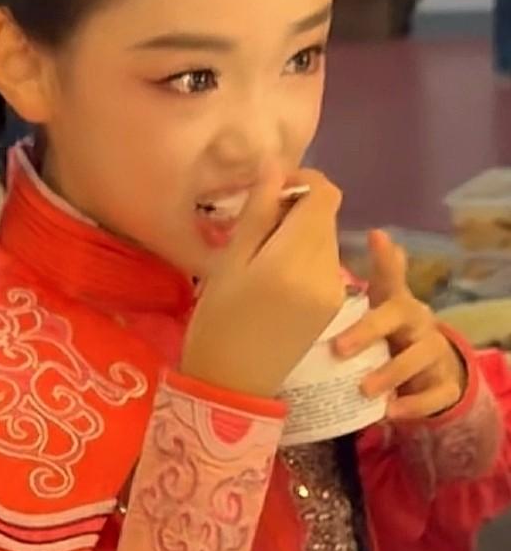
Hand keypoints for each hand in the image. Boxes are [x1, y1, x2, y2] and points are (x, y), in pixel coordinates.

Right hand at [182, 169, 344, 398]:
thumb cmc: (218, 323)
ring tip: (264, 258)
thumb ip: (258, 212)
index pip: (324, 194)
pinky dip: (306, 258)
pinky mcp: (333, 306)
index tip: (270, 192)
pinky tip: (277, 279)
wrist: (231, 385)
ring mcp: (334, 291)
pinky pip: (327, 264)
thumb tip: (275, 165)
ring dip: (300, 234)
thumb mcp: (228, 262)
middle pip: (326, 215)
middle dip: (297, 209)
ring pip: (327, 238)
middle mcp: (324, 271)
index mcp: (294, 258)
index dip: (302, 181)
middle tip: (257, 229)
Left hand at [333, 230, 466, 422]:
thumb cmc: (391, 342)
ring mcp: (435, 354)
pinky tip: (389, 413)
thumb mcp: (373, 321)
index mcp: (398, 307)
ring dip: (391, 373)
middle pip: (402, 317)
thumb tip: (339, 260)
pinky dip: (413, 405)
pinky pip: (434, 395)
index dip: (386, 260)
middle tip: (339, 348)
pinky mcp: (444, 386)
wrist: (428, 378)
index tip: (376, 237)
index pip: (392, 281)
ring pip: (421, 357)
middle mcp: (419, 324)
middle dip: (371, 331)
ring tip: (364, 389)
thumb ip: (350, 304)